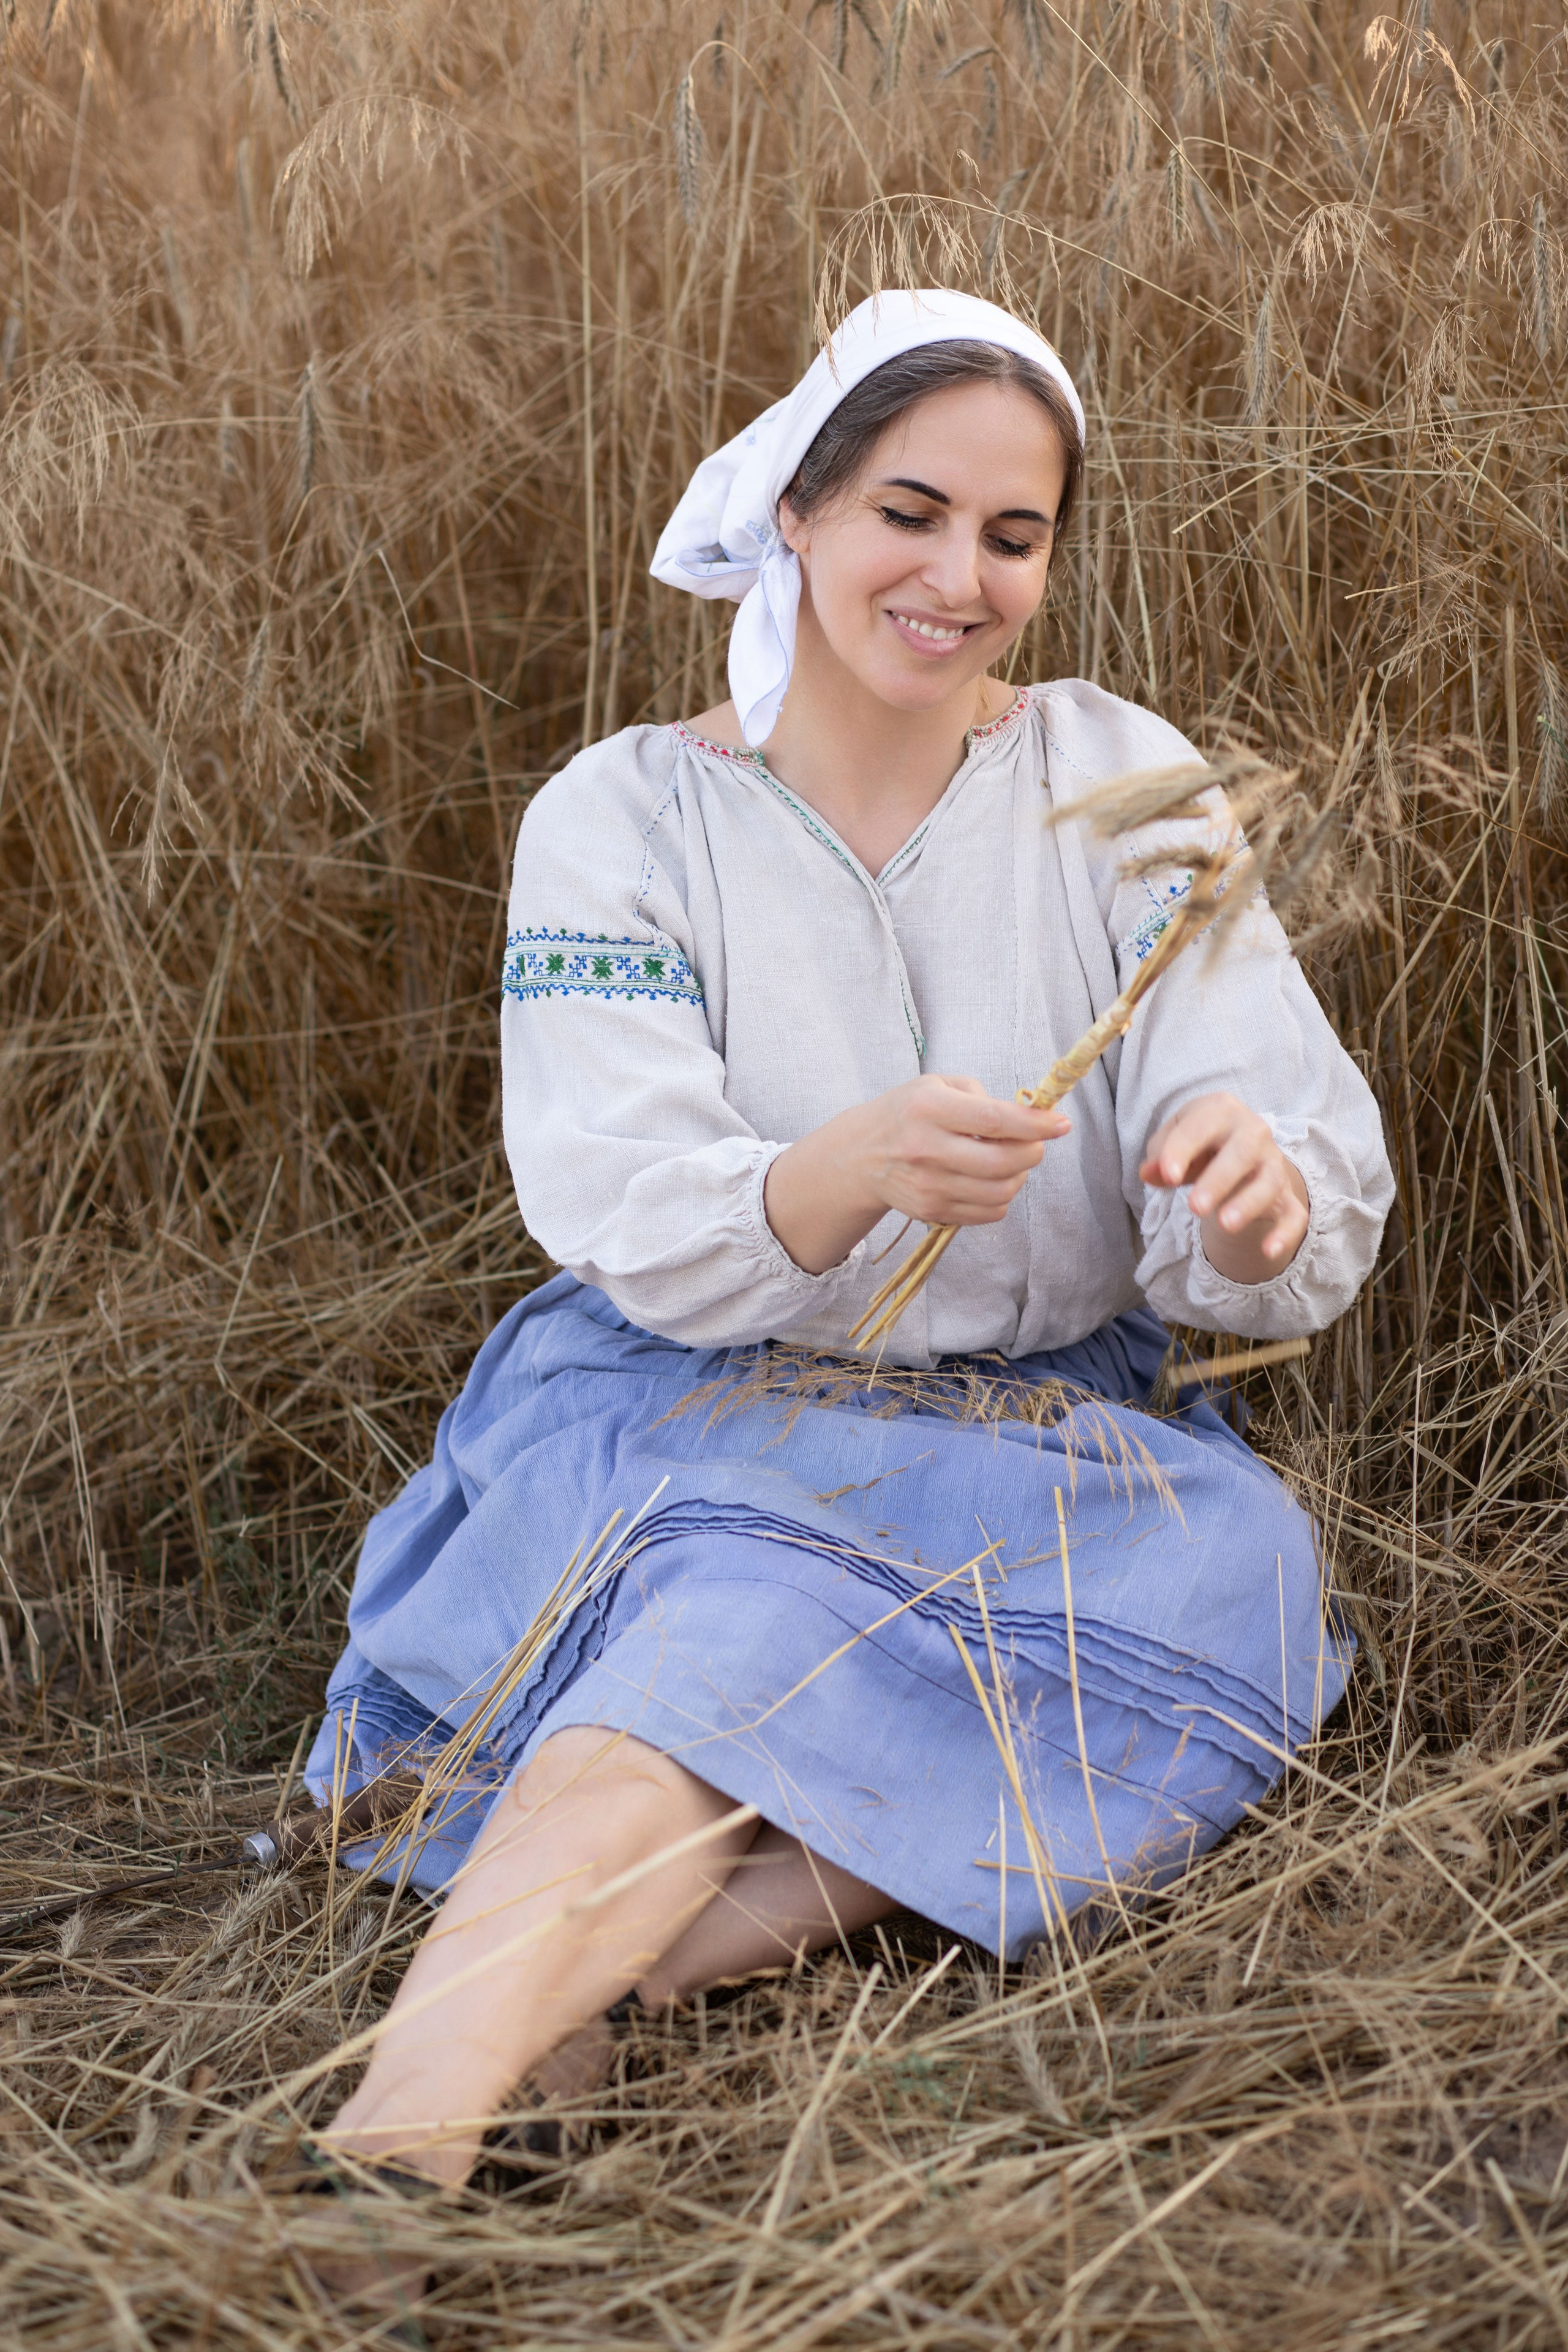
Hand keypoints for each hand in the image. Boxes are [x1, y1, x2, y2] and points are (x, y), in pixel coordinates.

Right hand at [765, 1074, 1069, 1275]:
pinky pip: (988, 1212)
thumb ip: (982, 1098)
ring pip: (999, 1192)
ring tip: (1010, 1161)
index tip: (1060, 1124)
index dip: (1035, 1124)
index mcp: (928, 1109)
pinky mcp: (931, 1211)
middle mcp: (926, 1149)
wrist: (862, 1156)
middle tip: (1035, 1142)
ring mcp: (928, 1186)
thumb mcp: (937, 1086)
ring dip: (1019, 1176)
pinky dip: (1002, 1197)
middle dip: (1032, 1152)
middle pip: (1001, 1163)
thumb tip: (1027, 1119)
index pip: (993, 1121)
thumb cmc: (909, 1113)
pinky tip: (991, 1179)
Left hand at [1139, 1092, 1307, 1283]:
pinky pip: (1293, 1214)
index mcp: (1221, 1111)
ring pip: (1268, 1182)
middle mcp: (1254, 1133)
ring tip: (1225, 1225)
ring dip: (1248, 1204)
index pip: (1200, 1128)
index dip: (1182, 1150)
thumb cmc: (1198, 1143)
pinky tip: (1268, 1250)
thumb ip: (1159, 1158)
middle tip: (1194, 1207)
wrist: (1236, 1148)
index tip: (1167, 1175)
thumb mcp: (1172, 1143)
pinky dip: (1285, 1233)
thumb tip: (1148, 1173)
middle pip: (1241, 1153)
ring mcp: (1273, 1164)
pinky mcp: (1285, 1195)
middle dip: (1218, 1180)